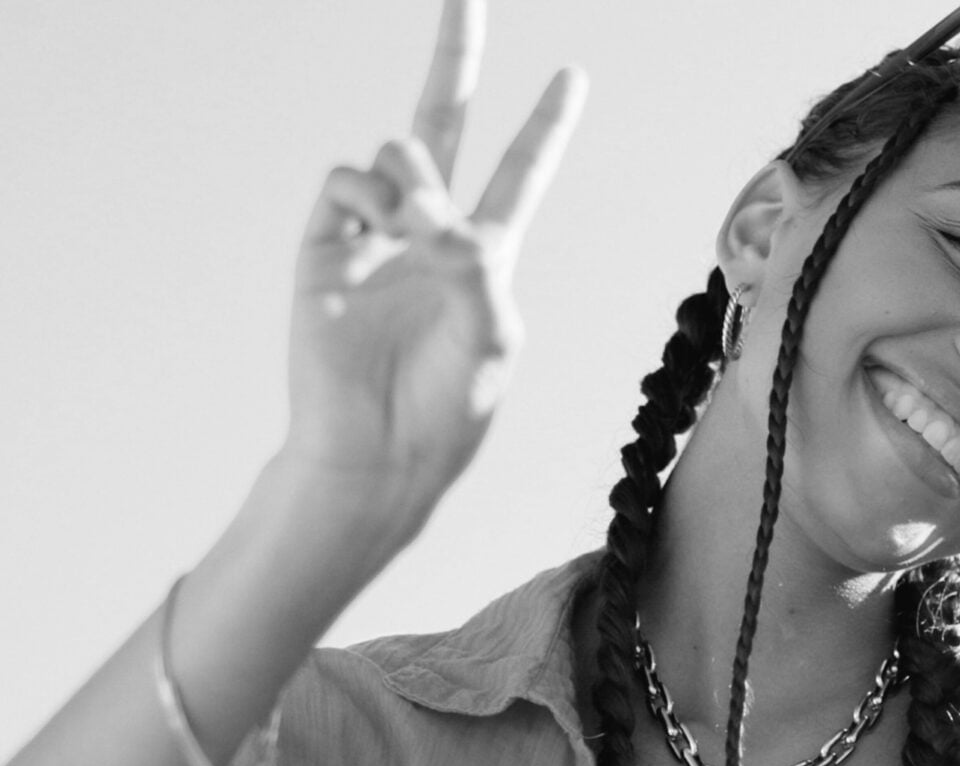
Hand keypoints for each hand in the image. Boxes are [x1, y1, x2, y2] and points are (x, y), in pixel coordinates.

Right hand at [282, 0, 583, 544]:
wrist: (376, 448)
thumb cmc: (447, 405)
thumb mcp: (490, 335)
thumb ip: (474, 265)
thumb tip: (429, 211)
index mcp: (489, 254)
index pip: (522, 174)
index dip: (546, 126)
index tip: (572, 76)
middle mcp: (433, 232)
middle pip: (447, 126)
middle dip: (455, 60)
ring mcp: (376, 233)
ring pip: (397, 153)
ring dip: (416, 178)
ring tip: (418, 232)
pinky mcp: (325, 243)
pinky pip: (347, 179)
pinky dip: (371, 193)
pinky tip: (384, 228)